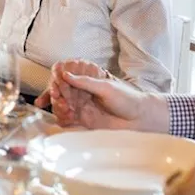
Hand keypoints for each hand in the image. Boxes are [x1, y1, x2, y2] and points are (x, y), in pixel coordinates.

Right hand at [47, 59, 167, 132]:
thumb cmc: (127, 99)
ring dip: (58, 106)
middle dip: (56, 94)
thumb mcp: (106, 87)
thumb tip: (66, 74)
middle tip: (59, 99)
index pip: (66, 76)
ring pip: (61, 104)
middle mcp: (82, 92)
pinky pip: (66, 118)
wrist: (139, 119)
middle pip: (60, 91)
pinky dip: (63, 118)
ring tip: (65, 109)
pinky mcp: (83, 120)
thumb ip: (85, 82)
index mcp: (87, 81)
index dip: (57, 79)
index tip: (55, 84)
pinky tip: (67, 117)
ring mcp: (81, 106)